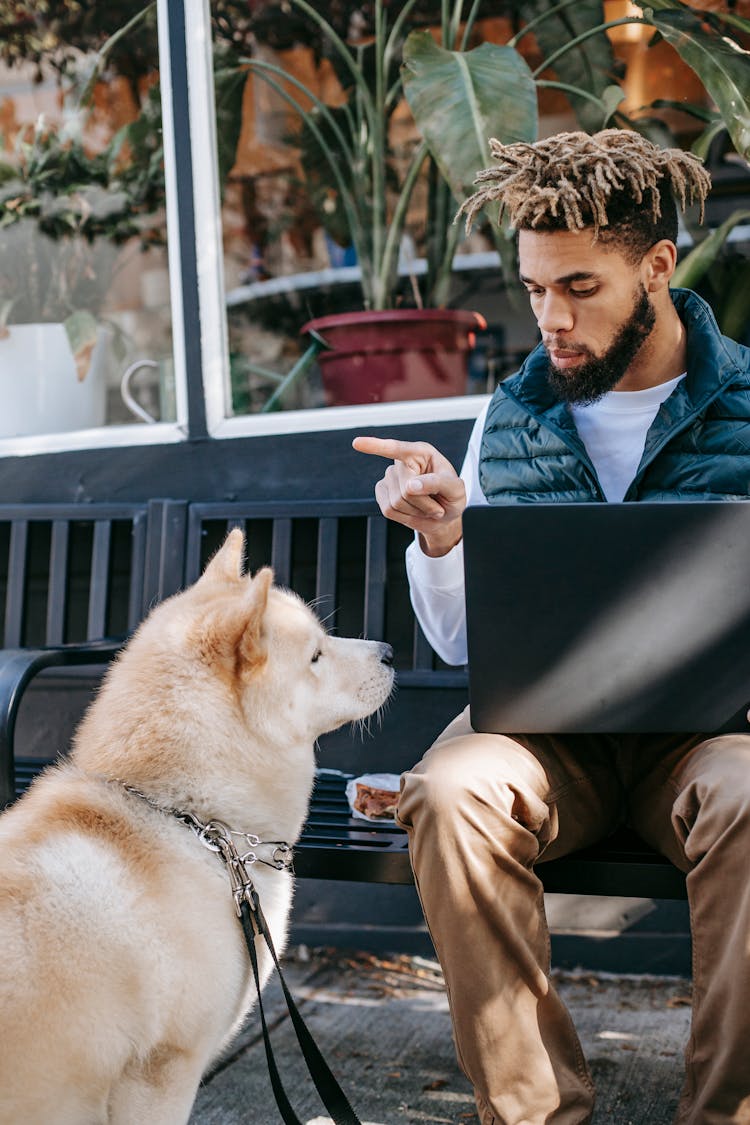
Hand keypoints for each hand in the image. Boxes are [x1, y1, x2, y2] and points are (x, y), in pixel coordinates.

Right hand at [352, 436, 465, 556]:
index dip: (375, 446)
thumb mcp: (456, 489)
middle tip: (437, 506)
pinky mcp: (382, 493)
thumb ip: (437, 483)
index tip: (356, 443)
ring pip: (396, 502)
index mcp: (421, 453)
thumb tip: (410, 485)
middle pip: (404, 489)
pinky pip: (388, 510)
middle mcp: (402, 461)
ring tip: (426, 507)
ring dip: (416, 511)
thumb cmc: (451, 497)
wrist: (443, 516)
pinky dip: (405, 516)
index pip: (396, 449)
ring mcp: (389, 477)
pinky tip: (414, 511)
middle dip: (423, 503)